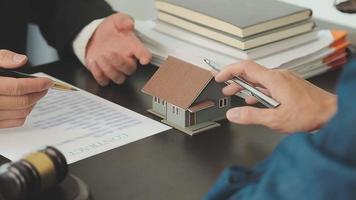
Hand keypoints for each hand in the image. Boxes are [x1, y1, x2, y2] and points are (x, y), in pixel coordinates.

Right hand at [0, 50, 53, 127]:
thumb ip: (3, 58)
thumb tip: (21, 60)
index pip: (17, 87)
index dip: (37, 84)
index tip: (48, 81)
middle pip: (22, 102)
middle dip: (38, 94)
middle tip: (44, 87)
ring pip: (20, 113)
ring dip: (33, 104)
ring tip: (36, 94)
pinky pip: (13, 122)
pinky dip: (24, 114)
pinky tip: (25, 105)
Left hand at [85, 13, 151, 85]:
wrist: (94, 37)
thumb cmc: (110, 31)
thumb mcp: (116, 20)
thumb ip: (124, 20)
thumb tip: (129, 23)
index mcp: (133, 48)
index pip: (144, 54)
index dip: (145, 57)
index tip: (144, 59)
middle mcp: (127, 60)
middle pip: (130, 70)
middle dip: (119, 63)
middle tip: (110, 52)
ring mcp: (116, 69)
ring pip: (118, 78)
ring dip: (108, 69)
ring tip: (100, 56)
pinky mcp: (105, 75)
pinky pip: (104, 81)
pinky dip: (98, 73)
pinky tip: (94, 62)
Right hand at [214, 61, 336, 132]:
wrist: (332, 113)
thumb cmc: (309, 114)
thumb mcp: (275, 119)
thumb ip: (251, 116)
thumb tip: (233, 114)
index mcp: (274, 80)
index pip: (246, 67)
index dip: (229, 70)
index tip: (219, 76)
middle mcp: (279, 76)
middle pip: (251, 73)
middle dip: (235, 80)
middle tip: (223, 87)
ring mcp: (285, 80)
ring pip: (260, 79)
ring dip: (246, 86)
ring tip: (235, 93)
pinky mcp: (290, 85)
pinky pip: (269, 84)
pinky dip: (257, 90)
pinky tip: (254, 99)